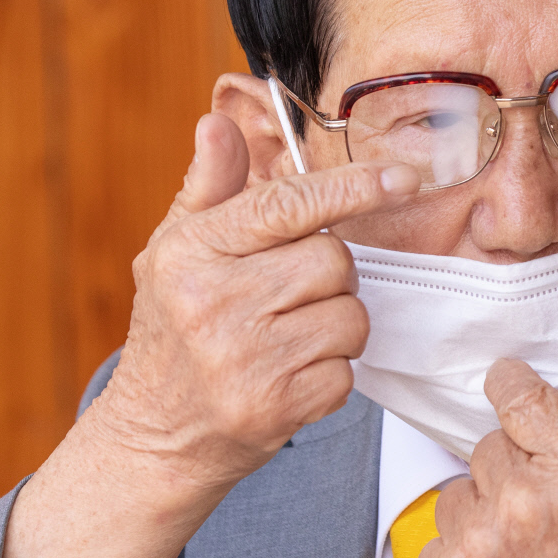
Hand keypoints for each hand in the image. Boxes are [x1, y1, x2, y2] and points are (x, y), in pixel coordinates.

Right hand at [91, 111, 419, 488]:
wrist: (155, 436)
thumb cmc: (175, 329)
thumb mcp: (177, 251)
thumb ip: (211, 186)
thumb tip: (219, 121)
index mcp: (193, 252)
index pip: (289, 204)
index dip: (353, 186)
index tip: (402, 178)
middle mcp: (214, 302)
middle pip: (335, 259)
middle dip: (330, 274)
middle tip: (291, 294)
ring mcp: (246, 359)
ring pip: (351, 314)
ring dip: (336, 324)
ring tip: (289, 337)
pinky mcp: (275, 406)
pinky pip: (347, 370)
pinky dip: (331, 372)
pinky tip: (290, 376)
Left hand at [419, 360, 557, 557]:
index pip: (518, 394)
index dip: (510, 381)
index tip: (510, 383)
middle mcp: (525, 502)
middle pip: (489, 443)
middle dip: (517, 462)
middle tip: (550, 499)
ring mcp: (483, 546)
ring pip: (460, 490)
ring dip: (488, 507)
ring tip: (531, 541)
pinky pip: (438, 540)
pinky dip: (466, 551)